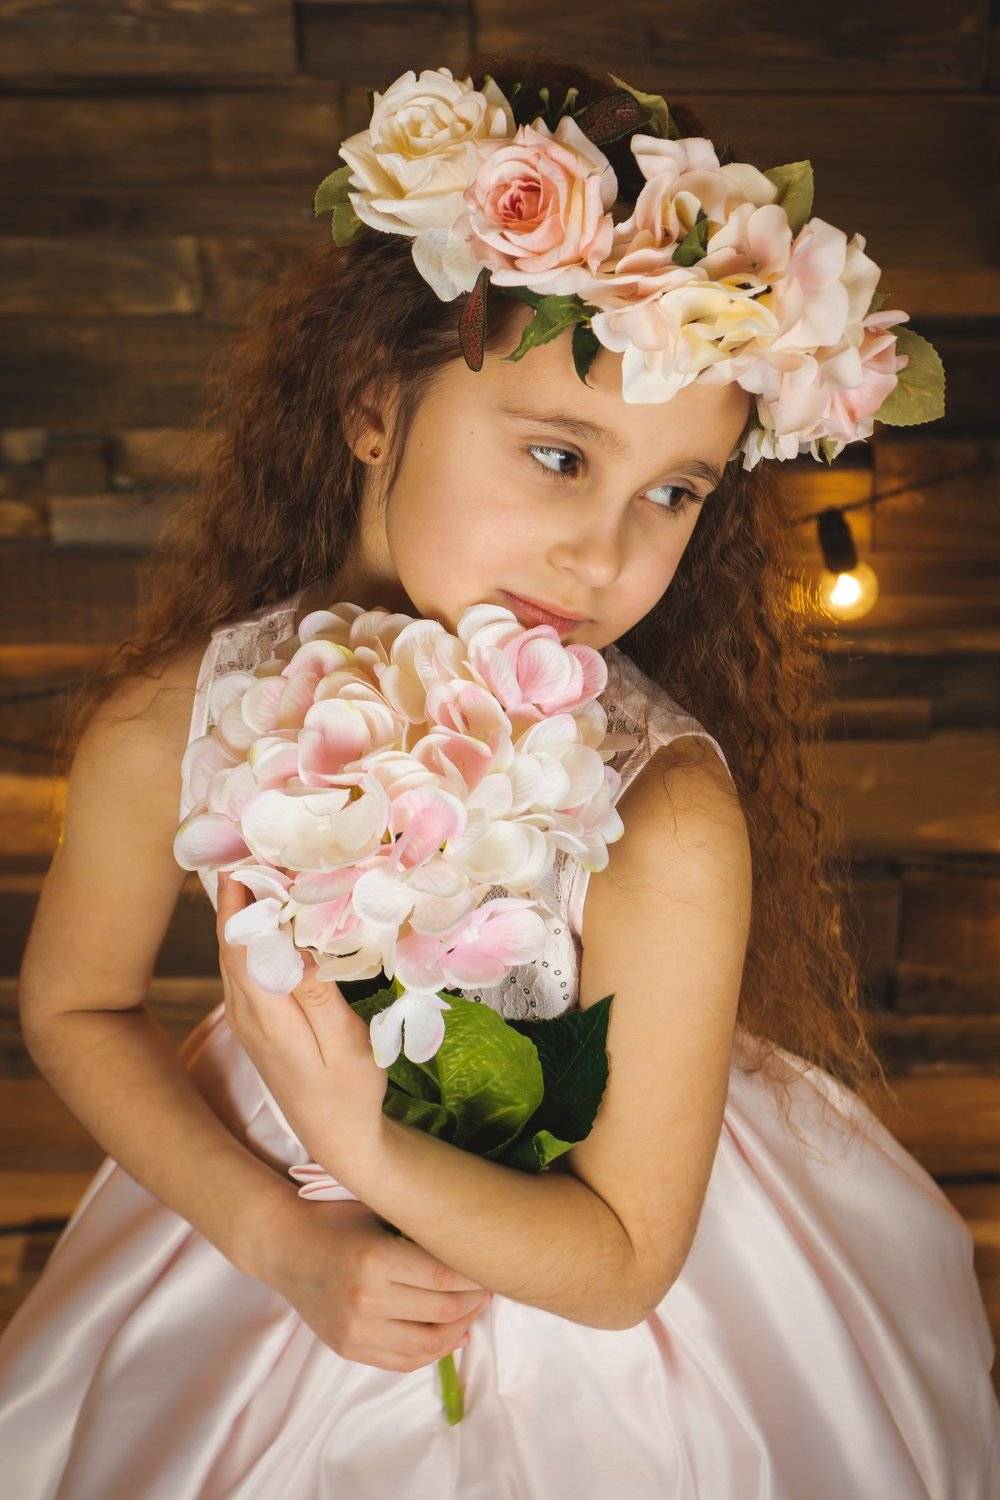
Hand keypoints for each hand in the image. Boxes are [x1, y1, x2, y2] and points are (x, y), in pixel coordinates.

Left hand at [216, 870, 388, 1168]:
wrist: (337, 1138)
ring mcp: (247, 1020)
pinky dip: (245, 934)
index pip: (242, 947)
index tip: (251, 858)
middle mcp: (247, 1015)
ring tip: (253, 867)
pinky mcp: (255, 1022)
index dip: (241, 901)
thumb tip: (294, 947)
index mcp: (268, 1018)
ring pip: (231, 954)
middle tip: (250, 847)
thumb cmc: (350, 1091)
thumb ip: (318, 997)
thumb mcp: (345, 1045)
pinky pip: (240, 968)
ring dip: (238, 912)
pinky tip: (262, 915)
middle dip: (235, 896)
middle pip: (229, 944)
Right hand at [259, 1195, 493, 1373]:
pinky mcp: (349, 1349)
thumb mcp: (377, 1210)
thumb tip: (468, 1245)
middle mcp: (366, 1300)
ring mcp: (355, 1331)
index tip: (490, 1264)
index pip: (444, 1277)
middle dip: (475, 1301)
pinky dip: (433, 1352)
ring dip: (460, 1329)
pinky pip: (403, 1361)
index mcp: (375, 1259)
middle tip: (489, 1286)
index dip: (475, 1276)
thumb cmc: (335, 1218)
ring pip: (428, 1344)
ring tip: (473, 1311)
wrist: (284, 1246)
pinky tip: (451, 1334)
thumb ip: (418, 1229)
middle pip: (443, 1312)